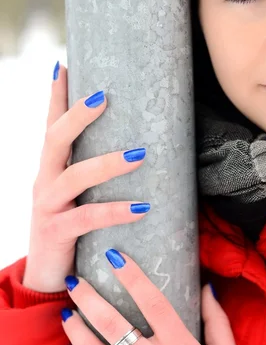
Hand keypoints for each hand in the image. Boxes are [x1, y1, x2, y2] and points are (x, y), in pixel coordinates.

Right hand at [24, 61, 149, 292]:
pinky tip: (142, 208)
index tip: (64, 66)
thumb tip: (138, 152)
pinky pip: (88, 217)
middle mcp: (43, 182)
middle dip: (78, 115)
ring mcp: (46, 206)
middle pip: (55, 139)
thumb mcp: (78, 198)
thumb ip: (96, 178)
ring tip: (140, 154)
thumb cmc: (71, 233)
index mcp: (49, 170)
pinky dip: (116, 211)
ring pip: (74, 176)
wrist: (46, 278)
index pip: (50, 126)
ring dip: (107, 163)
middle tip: (105, 96)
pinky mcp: (56, 233)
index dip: (55, 97)